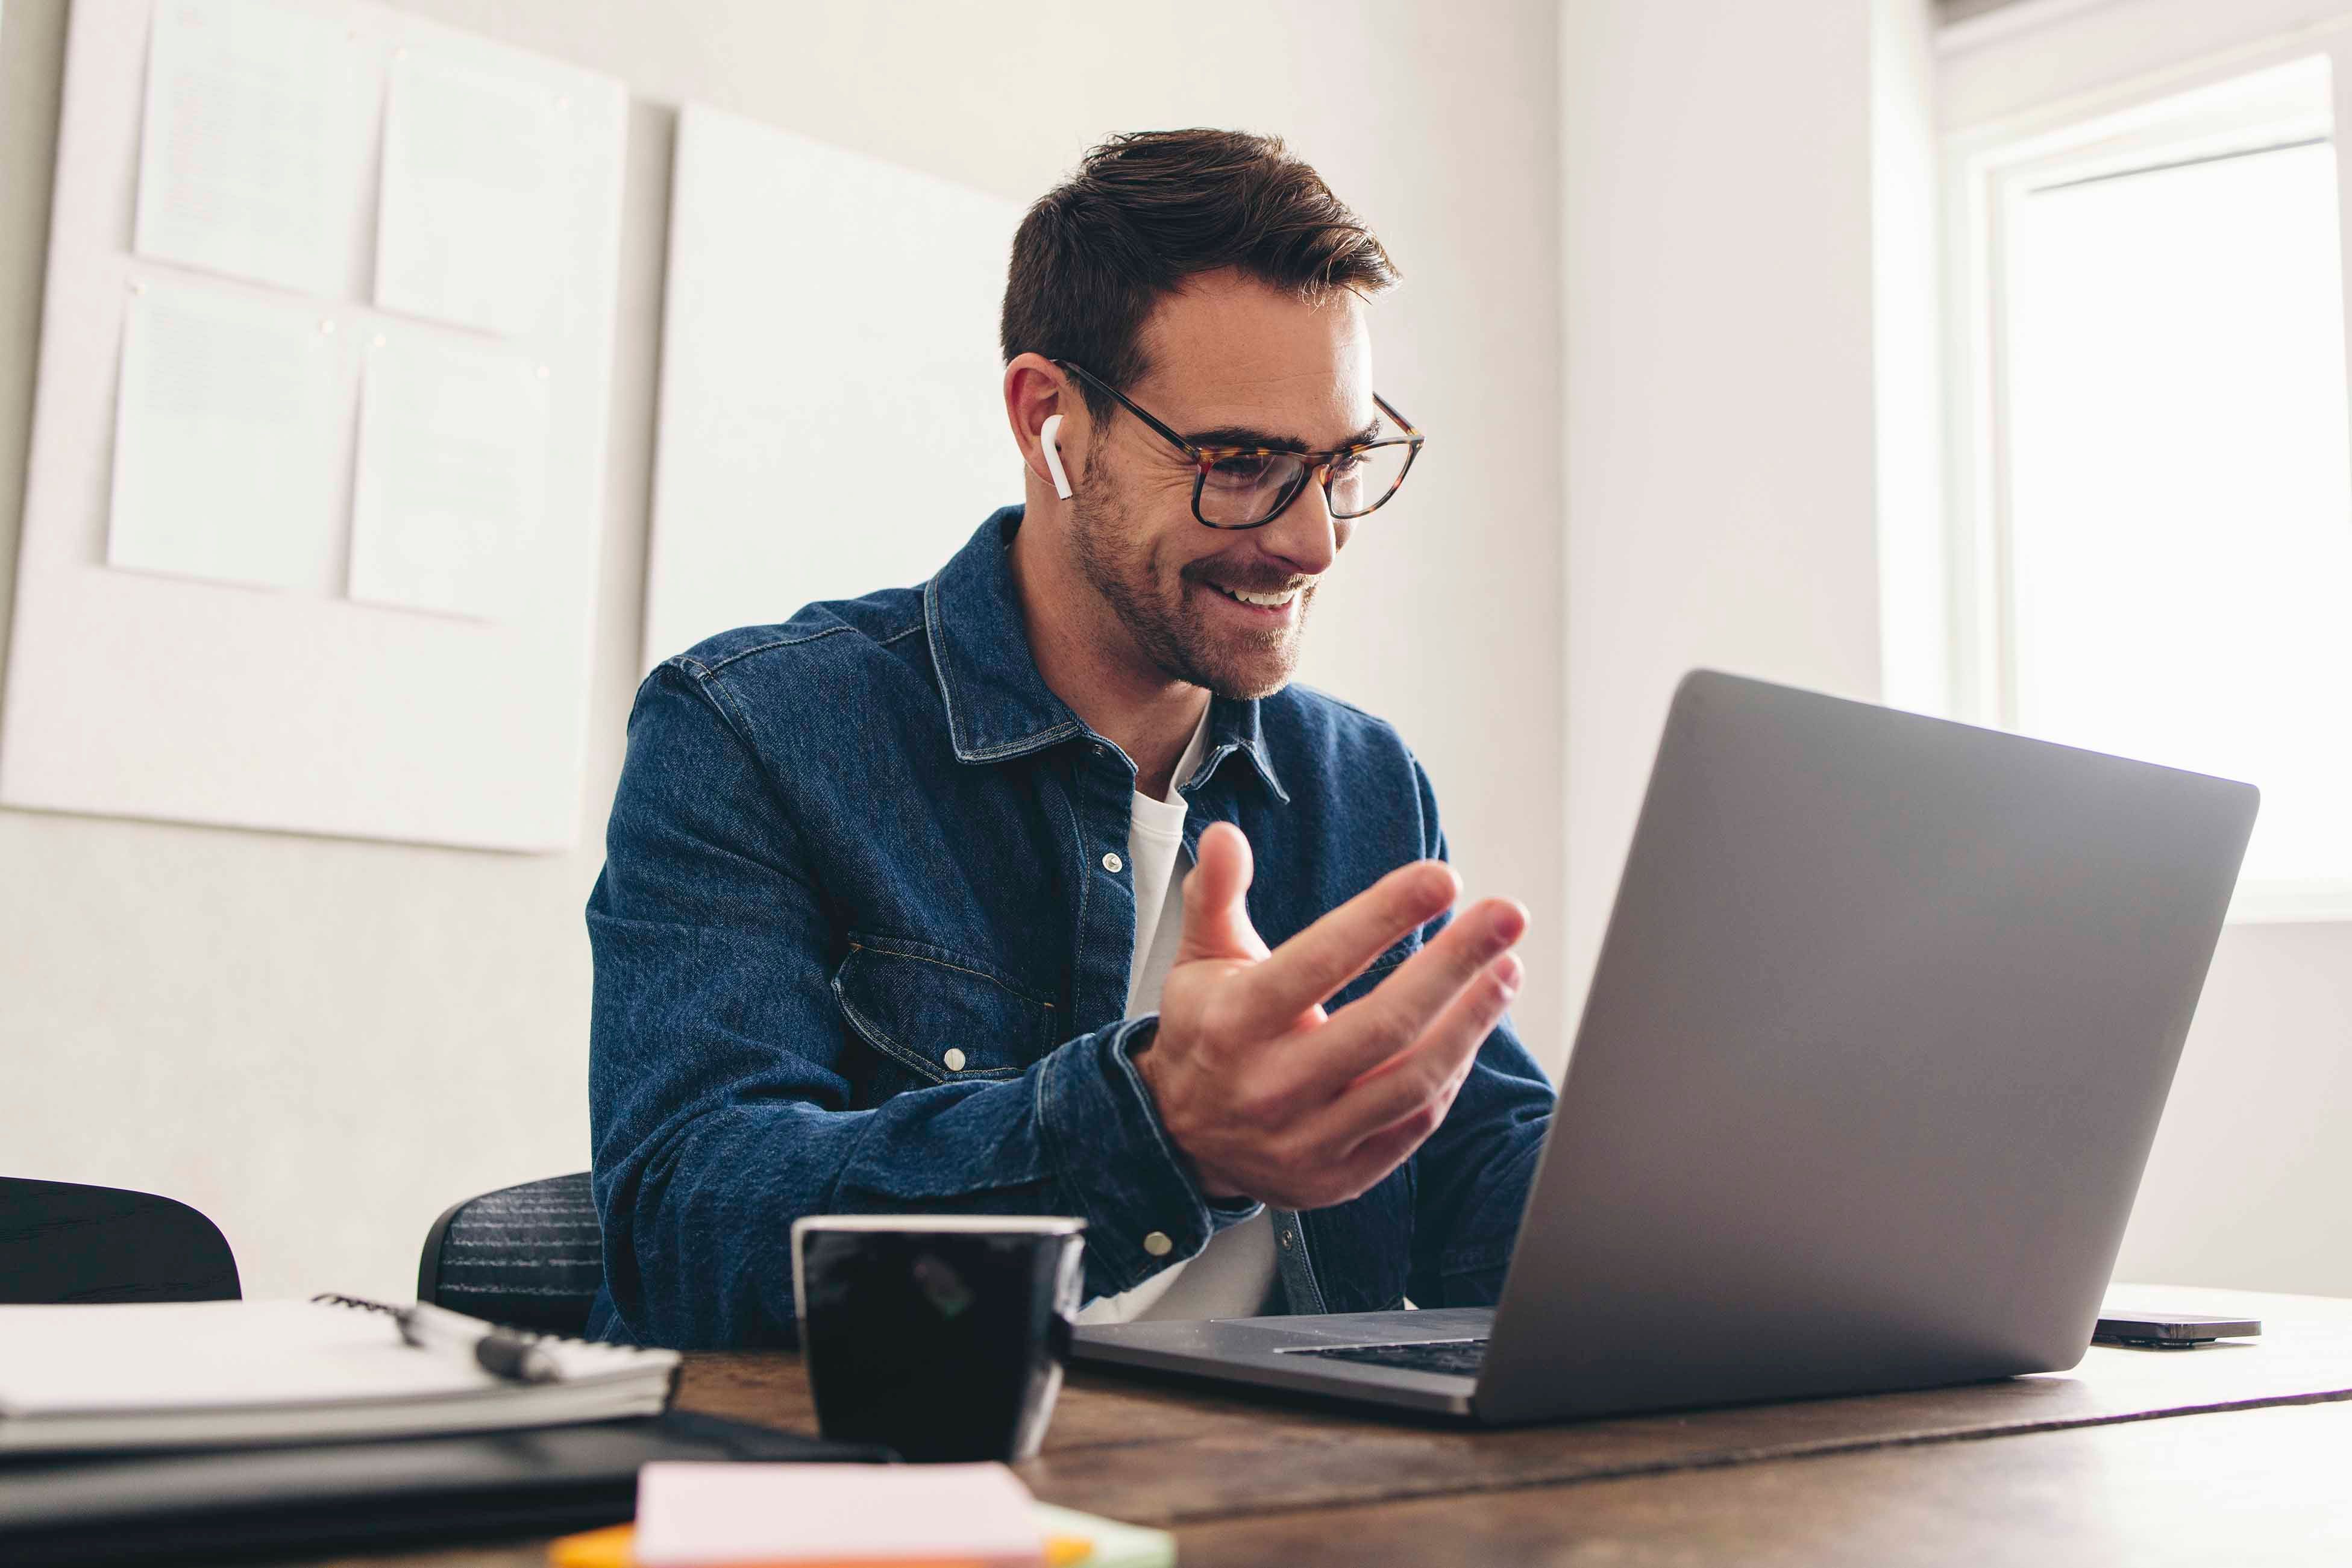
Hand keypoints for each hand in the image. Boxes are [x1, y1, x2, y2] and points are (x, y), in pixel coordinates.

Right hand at [1132, 822, 1526, 1210]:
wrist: (1180, 1141)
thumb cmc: (1206, 1033)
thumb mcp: (1198, 959)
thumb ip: (1214, 895)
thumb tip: (1223, 835)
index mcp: (1234, 1023)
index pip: (1320, 961)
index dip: (1385, 916)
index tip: (1442, 878)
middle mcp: (1270, 1087)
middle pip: (1384, 1024)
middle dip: (1456, 964)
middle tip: (1505, 916)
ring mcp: (1307, 1140)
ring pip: (1412, 1081)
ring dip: (1472, 1021)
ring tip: (1507, 968)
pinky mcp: (1338, 1176)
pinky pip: (1414, 1125)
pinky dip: (1451, 1074)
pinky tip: (1471, 1027)